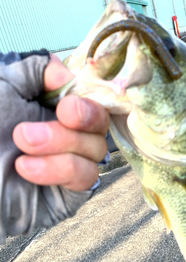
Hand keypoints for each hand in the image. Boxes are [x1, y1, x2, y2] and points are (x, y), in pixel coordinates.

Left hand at [12, 54, 109, 191]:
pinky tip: (26, 169)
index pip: (89, 98)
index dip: (86, 100)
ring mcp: (67, 163)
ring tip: (21, 144)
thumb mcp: (2, 84)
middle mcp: (63, 133)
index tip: (64, 104)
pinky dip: (60, 169)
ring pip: (96, 150)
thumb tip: (68, 74)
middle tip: (46, 123)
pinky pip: (86, 177)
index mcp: (48, 106)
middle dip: (79, 121)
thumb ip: (36, 69)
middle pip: (99, 123)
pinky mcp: (67, 193)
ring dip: (62, 144)